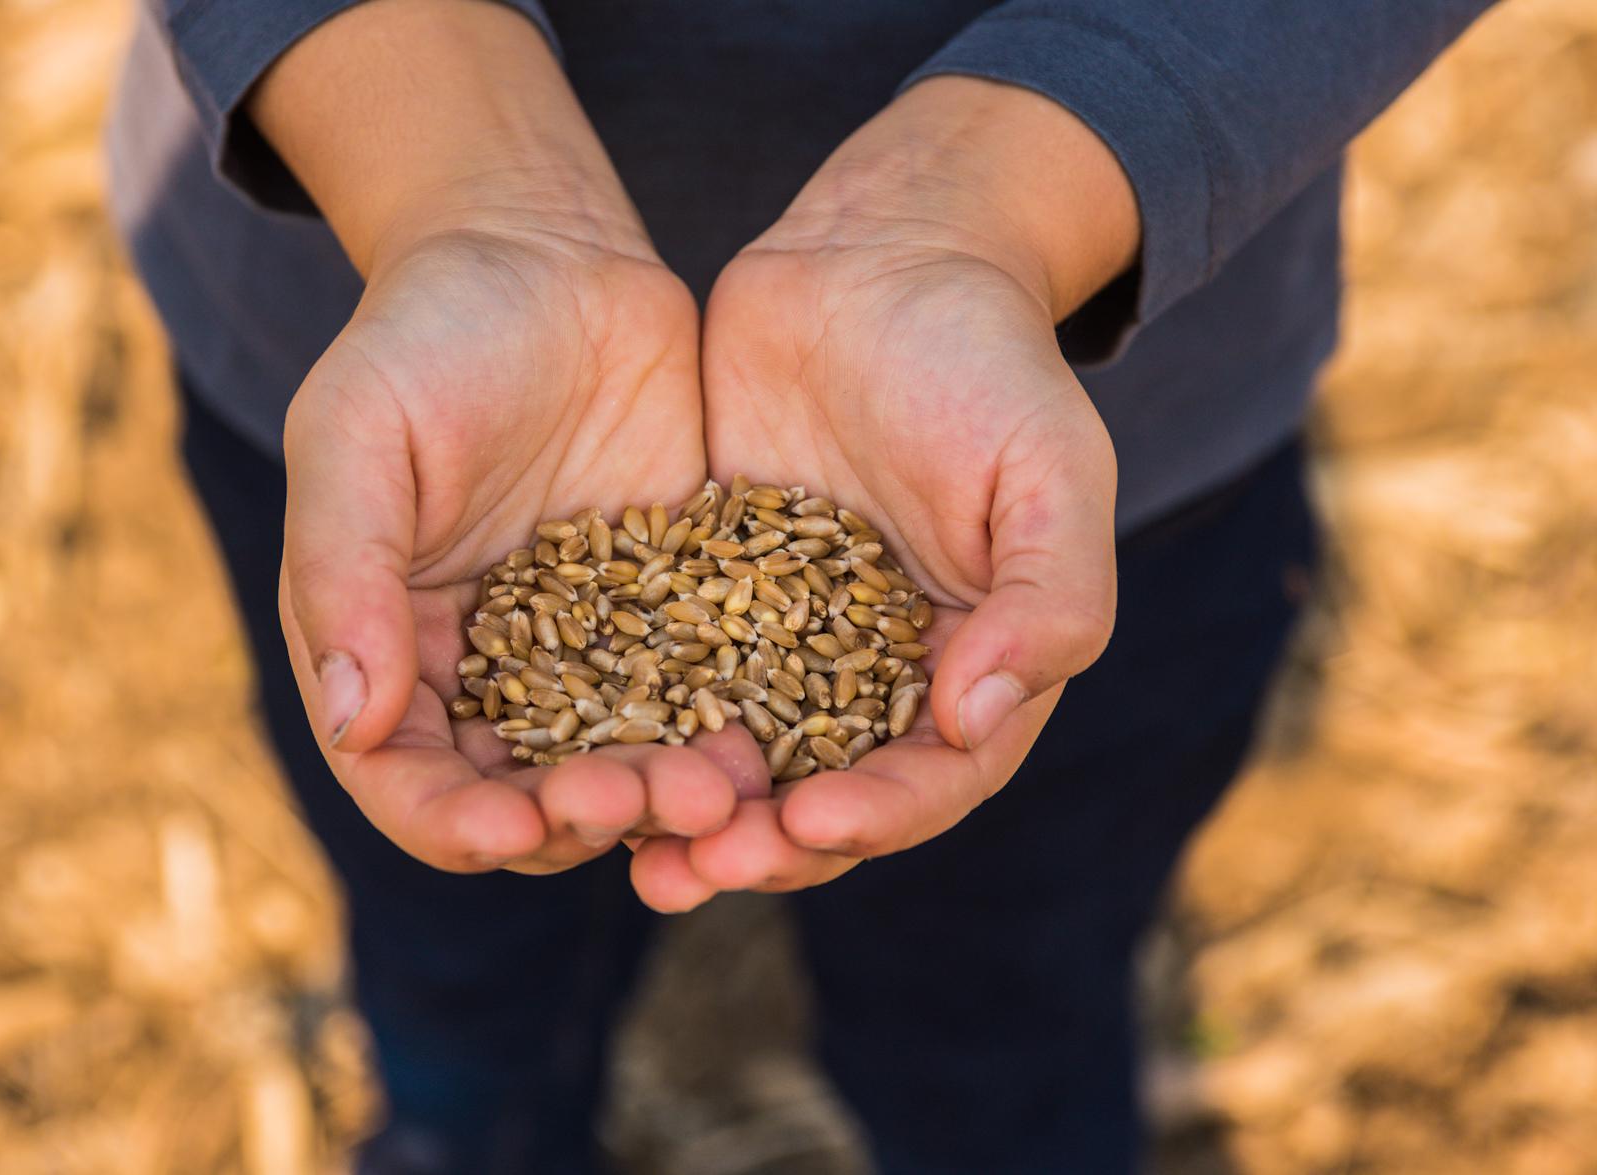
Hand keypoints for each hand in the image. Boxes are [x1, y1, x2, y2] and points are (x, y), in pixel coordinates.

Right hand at [257, 0, 741, 874]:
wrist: (548, 256)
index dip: (451, 824)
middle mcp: (491, 674)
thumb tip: (353, 726)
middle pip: (527, 798)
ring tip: (721, 790)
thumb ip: (347, 574)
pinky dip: (729, 732)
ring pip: (625, 765)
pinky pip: (703, 696)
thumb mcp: (357, 436)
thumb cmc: (425, 336)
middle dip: (578, 820)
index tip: (509, 832)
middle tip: (639, 802)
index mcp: (394, 648)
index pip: (410, 781)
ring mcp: (592, 651)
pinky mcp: (678, 614)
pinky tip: (770, 741)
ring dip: (663, 798)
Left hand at [629, 79, 1137, 909]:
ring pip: (732, 751)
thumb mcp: (1050, 473)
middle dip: (760, 844)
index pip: (932, 778)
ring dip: (683, 806)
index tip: (811, 827)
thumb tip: (977, 719)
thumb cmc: (987, 362)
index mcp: (971, 665)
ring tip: (619, 839)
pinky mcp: (701, 590)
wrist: (881, 257)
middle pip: (821, 792)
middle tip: (690, 871)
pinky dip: (625, 716)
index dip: (876, 815)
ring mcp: (781, 636)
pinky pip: (660, 670)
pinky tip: (565, 746)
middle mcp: (874, 672)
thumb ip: (1047, 599)